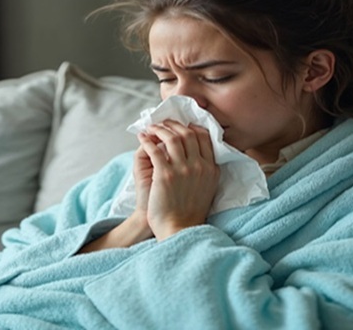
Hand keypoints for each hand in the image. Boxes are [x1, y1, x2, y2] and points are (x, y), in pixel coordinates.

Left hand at [138, 120, 219, 240]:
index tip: (180, 125)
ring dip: (159, 129)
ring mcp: (183, 169)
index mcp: (211, 168)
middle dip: (173, 124)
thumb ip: (205, 170)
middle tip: (163, 122)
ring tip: (150, 128)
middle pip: (187, 133)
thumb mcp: (207, 188)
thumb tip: (196, 153)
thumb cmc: (190, 211)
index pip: (204, 137)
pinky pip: (155, 149)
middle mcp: (199, 166)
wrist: (179, 229)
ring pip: (172, 138)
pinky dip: (147, 140)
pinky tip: (141, 138)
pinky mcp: (165, 174)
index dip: (190, 126)